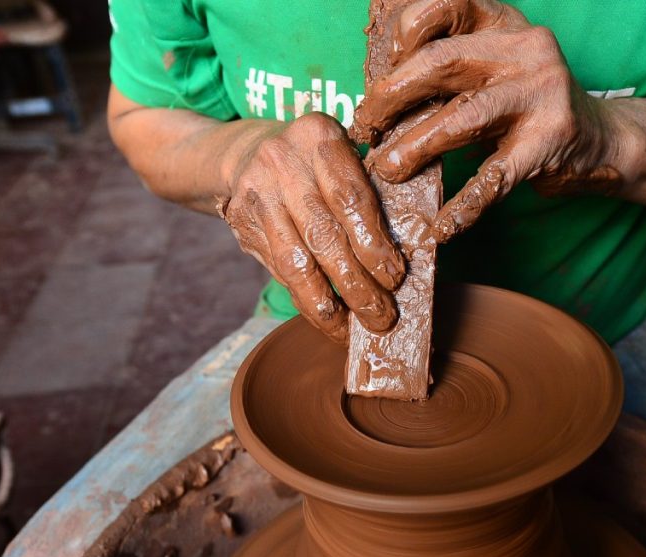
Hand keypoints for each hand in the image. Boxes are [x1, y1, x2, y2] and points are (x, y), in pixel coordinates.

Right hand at [218, 113, 403, 343]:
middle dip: (358, 284)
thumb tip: (403, 256)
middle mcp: (282, 162)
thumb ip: (369, 193)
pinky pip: (280, 273)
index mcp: (319, 137)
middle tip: (383, 317)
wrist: (248, 154)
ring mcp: (257, 195)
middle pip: (325, 235)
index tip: (396, 277)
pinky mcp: (241, 225)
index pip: (351, 199)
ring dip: (329, 304)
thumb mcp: (344, 157)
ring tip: (353, 330)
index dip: (375, 244)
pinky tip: (330, 321)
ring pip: (297, 262)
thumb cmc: (318, 164)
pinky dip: (307, 302)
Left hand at [355, 0, 618, 241]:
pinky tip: (442, 227)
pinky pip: (494, 178)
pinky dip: (463, 207)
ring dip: (416, 146)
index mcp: (503, 22)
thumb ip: (447, 68)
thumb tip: (376, 91)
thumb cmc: (529, 105)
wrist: (601, 141)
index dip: (403, 36)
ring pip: (463, 118)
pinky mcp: (548, 144)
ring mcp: (541, 95)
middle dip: (392, 96)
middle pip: (442, 62)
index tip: (381, 69)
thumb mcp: (494, 67)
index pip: (444, 5)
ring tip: (388, 170)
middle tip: (366, 126)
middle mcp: (524, 49)